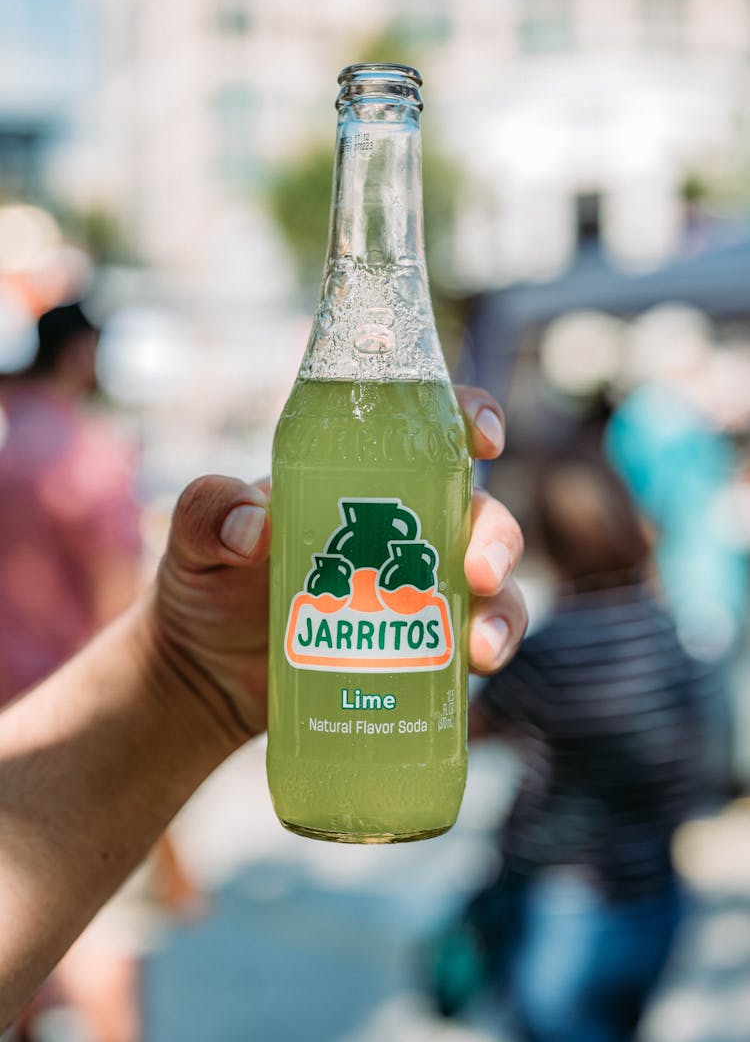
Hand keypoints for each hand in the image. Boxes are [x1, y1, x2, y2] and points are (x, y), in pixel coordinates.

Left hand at [151, 387, 526, 743]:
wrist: (205, 674)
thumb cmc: (205, 584)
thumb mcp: (192, 538)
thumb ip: (207, 513)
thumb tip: (254, 529)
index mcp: (359, 481)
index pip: (429, 435)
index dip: (470, 421)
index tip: (484, 438)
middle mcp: (404, 529)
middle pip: (479, 514)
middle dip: (496, 537)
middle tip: (478, 571)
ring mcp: (418, 590)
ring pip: (491, 584)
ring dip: (502, 607)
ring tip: (480, 648)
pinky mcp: (420, 647)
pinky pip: (472, 643)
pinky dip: (487, 651)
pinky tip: (474, 670)